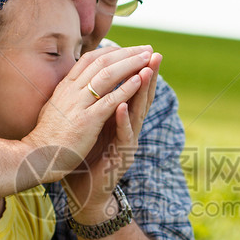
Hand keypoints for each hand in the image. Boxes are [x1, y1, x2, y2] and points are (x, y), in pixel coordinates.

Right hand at [23, 46, 153, 182]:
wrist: (37, 157)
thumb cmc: (47, 136)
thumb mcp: (54, 107)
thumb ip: (66, 94)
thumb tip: (72, 83)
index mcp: (65, 87)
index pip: (90, 60)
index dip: (111, 51)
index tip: (128, 49)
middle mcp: (72, 91)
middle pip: (102, 62)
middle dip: (126, 53)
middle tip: (146, 48)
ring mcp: (79, 105)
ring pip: (108, 76)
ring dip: (131, 64)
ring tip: (149, 58)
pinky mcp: (87, 121)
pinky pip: (110, 100)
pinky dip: (127, 88)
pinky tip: (141, 80)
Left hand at [62, 52, 161, 219]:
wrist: (84, 192)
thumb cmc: (86, 157)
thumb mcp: (92, 126)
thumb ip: (98, 106)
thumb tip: (92, 82)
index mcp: (120, 118)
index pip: (131, 89)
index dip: (136, 70)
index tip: (140, 48)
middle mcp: (128, 128)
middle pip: (140, 97)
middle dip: (148, 75)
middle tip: (155, 54)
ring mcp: (127, 143)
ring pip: (137, 113)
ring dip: (142, 92)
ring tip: (146, 72)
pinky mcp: (121, 157)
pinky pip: (123, 136)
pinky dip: (123, 121)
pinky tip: (122, 106)